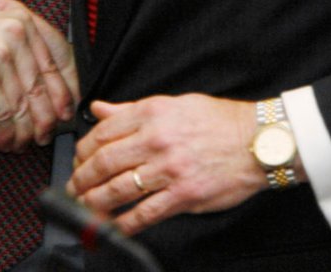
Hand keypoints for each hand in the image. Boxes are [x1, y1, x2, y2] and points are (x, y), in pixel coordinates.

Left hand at [66, 94, 266, 234]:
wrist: (256, 141)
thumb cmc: (217, 121)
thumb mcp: (173, 104)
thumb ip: (131, 110)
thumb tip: (99, 109)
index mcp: (152, 113)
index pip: (103, 132)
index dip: (83, 149)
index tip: (78, 159)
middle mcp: (157, 139)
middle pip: (104, 162)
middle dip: (81, 178)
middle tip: (74, 187)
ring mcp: (169, 169)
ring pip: (118, 189)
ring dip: (95, 201)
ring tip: (84, 206)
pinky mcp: (183, 195)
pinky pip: (145, 213)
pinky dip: (124, 223)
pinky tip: (113, 226)